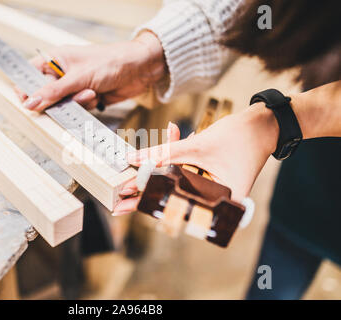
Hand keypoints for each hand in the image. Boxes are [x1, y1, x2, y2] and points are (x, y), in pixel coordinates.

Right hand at [17, 31, 166, 111]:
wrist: (139, 70)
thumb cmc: (110, 61)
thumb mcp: (78, 77)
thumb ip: (53, 92)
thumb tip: (31, 103)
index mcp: (55, 59)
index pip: (30, 75)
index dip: (27, 89)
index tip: (30, 102)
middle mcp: (62, 73)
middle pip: (46, 94)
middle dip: (58, 100)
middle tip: (69, 98)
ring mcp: (74, 86)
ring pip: (63, 104)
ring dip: (77, 103)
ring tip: (91, 92)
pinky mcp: (86, 97)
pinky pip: (77, 108)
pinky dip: (87, 105)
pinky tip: (97, 96)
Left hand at [113, 104, 278, 214]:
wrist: (265, 123)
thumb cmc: (241, 137)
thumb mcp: (197, 146)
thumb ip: (164, 153)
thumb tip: (133, 160)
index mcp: (219, 203)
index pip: (174, 205)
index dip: (146, 203)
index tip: (122, 204)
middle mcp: (215, 201)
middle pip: (172, 198)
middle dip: (144, 194)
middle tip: (116, 203)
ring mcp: (211, 189)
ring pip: (176, 184)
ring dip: (157, 174)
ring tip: (128, 183)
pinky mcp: (208, 176)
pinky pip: (185, 171)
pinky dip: (174, 160)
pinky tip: (165, 141)